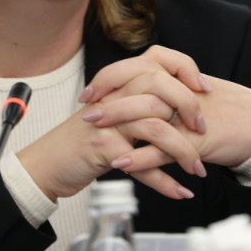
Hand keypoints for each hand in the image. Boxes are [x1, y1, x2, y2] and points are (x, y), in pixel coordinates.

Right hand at [18, 46, 211, 203]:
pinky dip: (164, 182)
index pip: (157, 60)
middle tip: (203, 130)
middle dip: (189, 109)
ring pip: (155, 127)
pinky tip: (179, 191)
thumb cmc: (81, 142)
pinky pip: (142, 165)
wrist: (47, 164)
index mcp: (119, 85)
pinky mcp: (103, 150)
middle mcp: (113, 98)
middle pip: (160, 88)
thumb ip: (139, 103)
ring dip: (183, 151)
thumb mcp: (111, 114)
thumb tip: (179, 105)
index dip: (184, 69)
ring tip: (197, 169)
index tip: (204, 88)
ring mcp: (108, 124)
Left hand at [82, 46, 250, 167]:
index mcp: (179, 78)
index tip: (90, 92)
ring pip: (147, 114)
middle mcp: (182, 91)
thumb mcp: (195, 96)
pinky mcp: (196, 140)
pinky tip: (121, 162)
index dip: (110, 78)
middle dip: (107, 98)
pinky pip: (163, 148)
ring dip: (117, 122)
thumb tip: (137, 95)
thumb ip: (169, 91)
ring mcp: (188, 115)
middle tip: (86, 110)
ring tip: (94, 132)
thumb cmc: (231, 113)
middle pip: (137, 85)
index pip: (137, 67)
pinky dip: (140, 156)